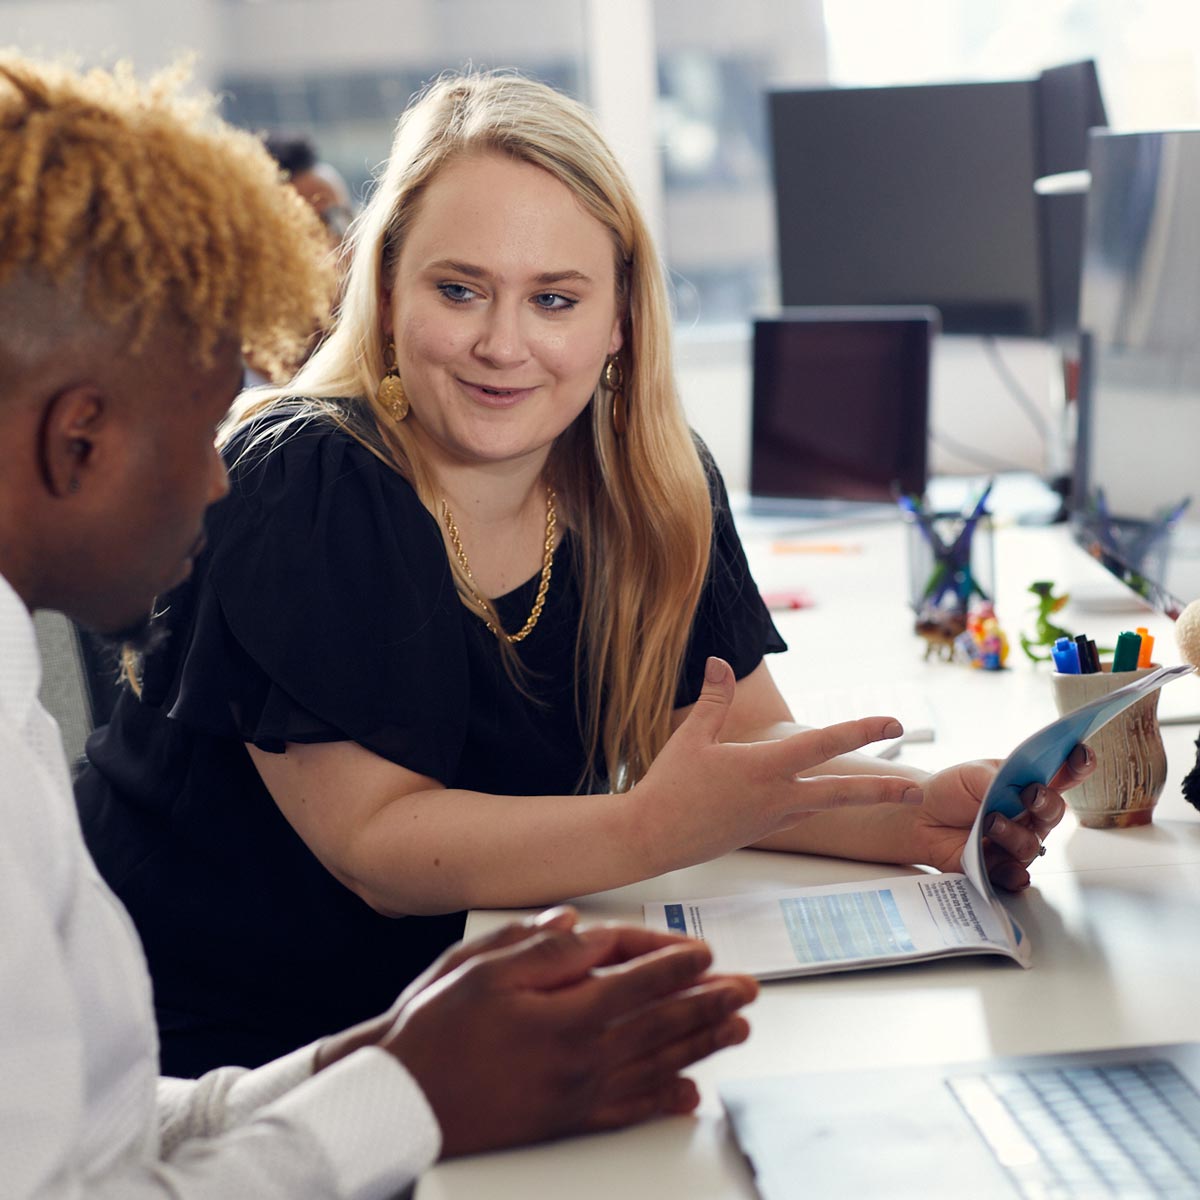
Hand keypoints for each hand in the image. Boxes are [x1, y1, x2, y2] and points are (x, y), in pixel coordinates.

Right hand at [372, 920, 756, 1154]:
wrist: (403, 1099)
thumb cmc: (436, 1029)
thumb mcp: (480, 969)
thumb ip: (541, 948)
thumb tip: (585, 928)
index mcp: (564, 1015)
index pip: (638, 983)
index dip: (677, 965)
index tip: (706, 953)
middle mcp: (581, 1058)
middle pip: (661, 1025)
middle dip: (709, 1004)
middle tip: (746, 991)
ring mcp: (577, 1095)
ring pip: (656, 1066)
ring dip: (701, 1046)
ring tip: (736, 1030)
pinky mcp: (567, 1121)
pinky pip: (628, 1111)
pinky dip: (664, 1102)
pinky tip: (689, 1095)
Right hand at [637, 657, 922, 871]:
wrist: (652, 836)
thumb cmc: (670, 785)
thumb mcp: (692, 736)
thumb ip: (712, 698)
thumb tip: (720, 661)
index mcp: (764, 767)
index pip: (825, 744)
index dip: (862, 730)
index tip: (891, 722)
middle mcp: (776, 796)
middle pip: (842, 792)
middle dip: (882, 788)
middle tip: (916, 786)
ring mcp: (771, 818)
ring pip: (825, 806)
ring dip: (856, 799)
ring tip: (886, 793)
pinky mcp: (761, 831)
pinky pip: (800, 815)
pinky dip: (817, 804)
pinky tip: (818, 798)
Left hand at [912, 744, 1094, 889]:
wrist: (922, 815)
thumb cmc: (952, 791)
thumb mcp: (974, 774)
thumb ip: (1000, 779)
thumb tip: (1023, 788)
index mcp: (1029, 786)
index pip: (1064, 775)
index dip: (1078, 765)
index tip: (1081, 754)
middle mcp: (1030, 816)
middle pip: (1054, 812)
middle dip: (1047, 802)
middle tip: (1031, 794)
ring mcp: (1017, 842)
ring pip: (1031, 843)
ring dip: (1011, 832)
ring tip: (988, 821)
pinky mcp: (1000, 865)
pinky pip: (1014, 874)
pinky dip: (1012, 873)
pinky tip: (1005, 866)